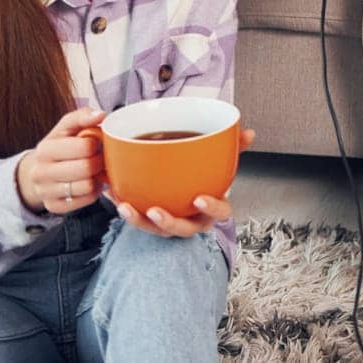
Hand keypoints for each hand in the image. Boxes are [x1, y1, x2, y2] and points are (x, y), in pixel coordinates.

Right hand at [16, 107, 105, 214]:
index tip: (95, 143)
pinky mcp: (54, 206)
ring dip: (97, 177)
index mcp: (45, 149)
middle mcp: (41, 172)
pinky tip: (89, 182)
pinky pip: (86, 200)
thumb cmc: (59, 145)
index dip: (97, 144)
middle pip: (88, 168)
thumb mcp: (66, 127)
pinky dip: (93, 191)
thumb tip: (100, 115)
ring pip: (88, 186)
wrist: (39, 171)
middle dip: (99, 161)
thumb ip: (82, 117)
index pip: (85, 147)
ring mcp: (45, 192)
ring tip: (95, 170)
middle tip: (99, 157)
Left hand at [115, 128, 254, 236]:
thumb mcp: (220, 164)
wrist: (186, 192)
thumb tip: (249, 133)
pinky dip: (124, 208)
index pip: (220, 212)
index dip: (211, 207)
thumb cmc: (205, 179)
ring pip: (155, 230)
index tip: (199, 197)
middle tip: (155, 210)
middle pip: (183, 228)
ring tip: (126, 207)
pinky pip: (137, 220)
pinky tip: (113, 194)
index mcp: (212, 208)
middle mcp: (192, 220)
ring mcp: (171, 224)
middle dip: (169, 223)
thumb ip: (233, 148)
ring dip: (139, 221)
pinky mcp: (151, 222)